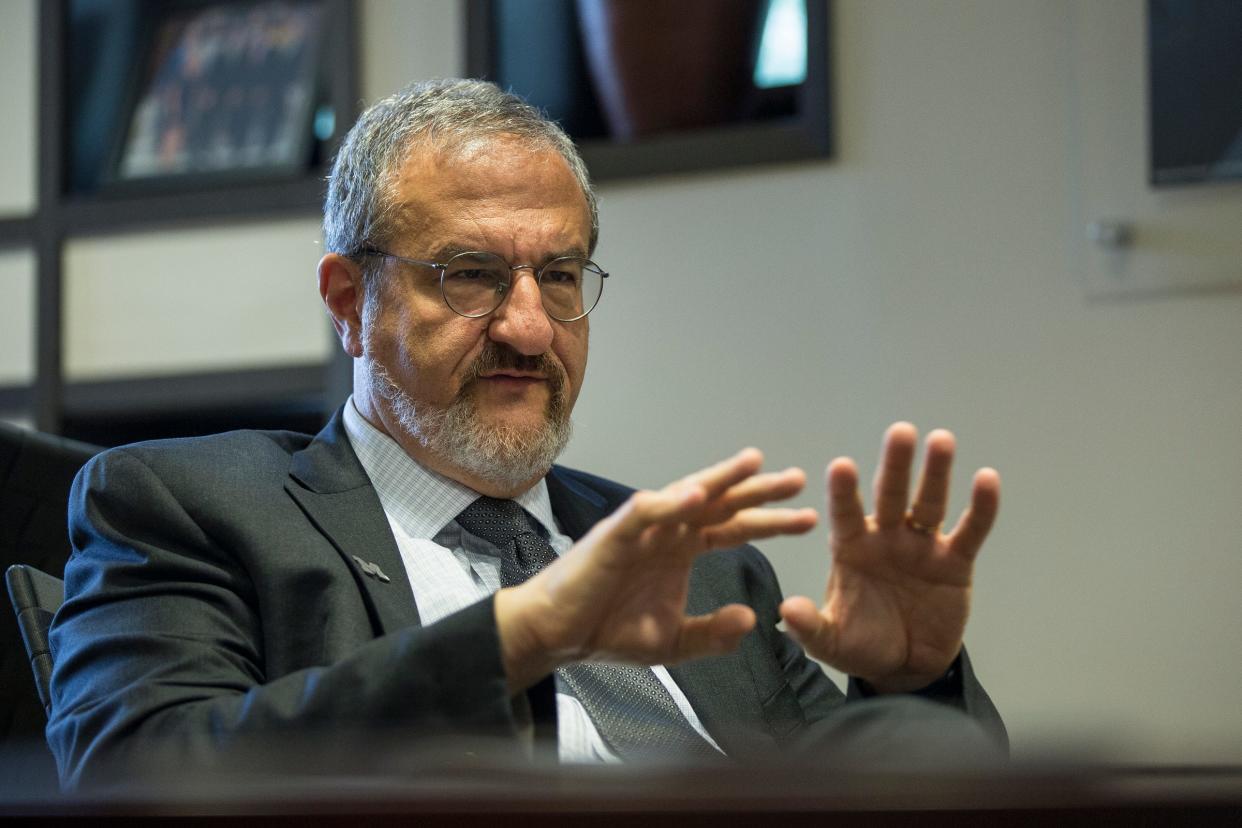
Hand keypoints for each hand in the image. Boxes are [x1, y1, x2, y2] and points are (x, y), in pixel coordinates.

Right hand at [495, 449, 818, 690]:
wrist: (559, 636)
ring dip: (720, 479)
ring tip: (754, 463)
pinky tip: (697, 495)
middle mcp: (667, 531)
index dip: (771, 522)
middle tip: (797, 480)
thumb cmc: (608, 631)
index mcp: (682, 550)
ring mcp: (642, 529)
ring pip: (687, 494)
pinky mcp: (614, 535)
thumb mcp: (673, 642)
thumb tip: (751, 619)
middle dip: (758, 491)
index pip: (734, 528)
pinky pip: (646, 512)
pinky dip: (670, 503)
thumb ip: (711, 633)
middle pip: (720, 503)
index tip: (809, 518)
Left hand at [779, 423, 999, 692]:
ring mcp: (921, 545)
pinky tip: (986, 479)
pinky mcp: (954, 561)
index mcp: (851, 547)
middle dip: (894, 464)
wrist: (905, 665)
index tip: (841, 466)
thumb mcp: (830, 642)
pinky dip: (980, 507)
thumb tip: (786, 611)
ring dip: (936, 472)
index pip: (844, 513)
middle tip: (900, 431)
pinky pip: (969, 530)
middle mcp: (885, 537)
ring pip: (928, 503)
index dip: (844, 492)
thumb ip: (809, 626)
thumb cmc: (862, 643)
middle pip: (890, 495)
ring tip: (941, 439)